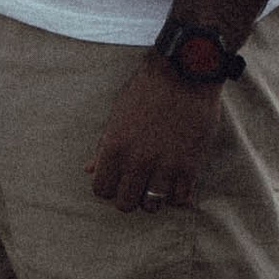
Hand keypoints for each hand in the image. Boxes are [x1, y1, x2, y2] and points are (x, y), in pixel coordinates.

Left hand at [88, 63, 225, 212]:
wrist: (185, 73)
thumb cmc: (147, 89)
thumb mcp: (118, 114)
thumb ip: (103, 146)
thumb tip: (89, 169)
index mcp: (114, 146)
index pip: (101, 189)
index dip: (108, 187)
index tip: (118, 180)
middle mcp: (137, 160)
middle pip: (125, 203)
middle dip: (129, 196)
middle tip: (138, 185)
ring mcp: (164, 166)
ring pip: (152, 206)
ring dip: (154, 198)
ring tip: (158, 183)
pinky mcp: (190, 166)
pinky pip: (180, 199)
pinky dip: (177, 194)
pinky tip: (176, 181)